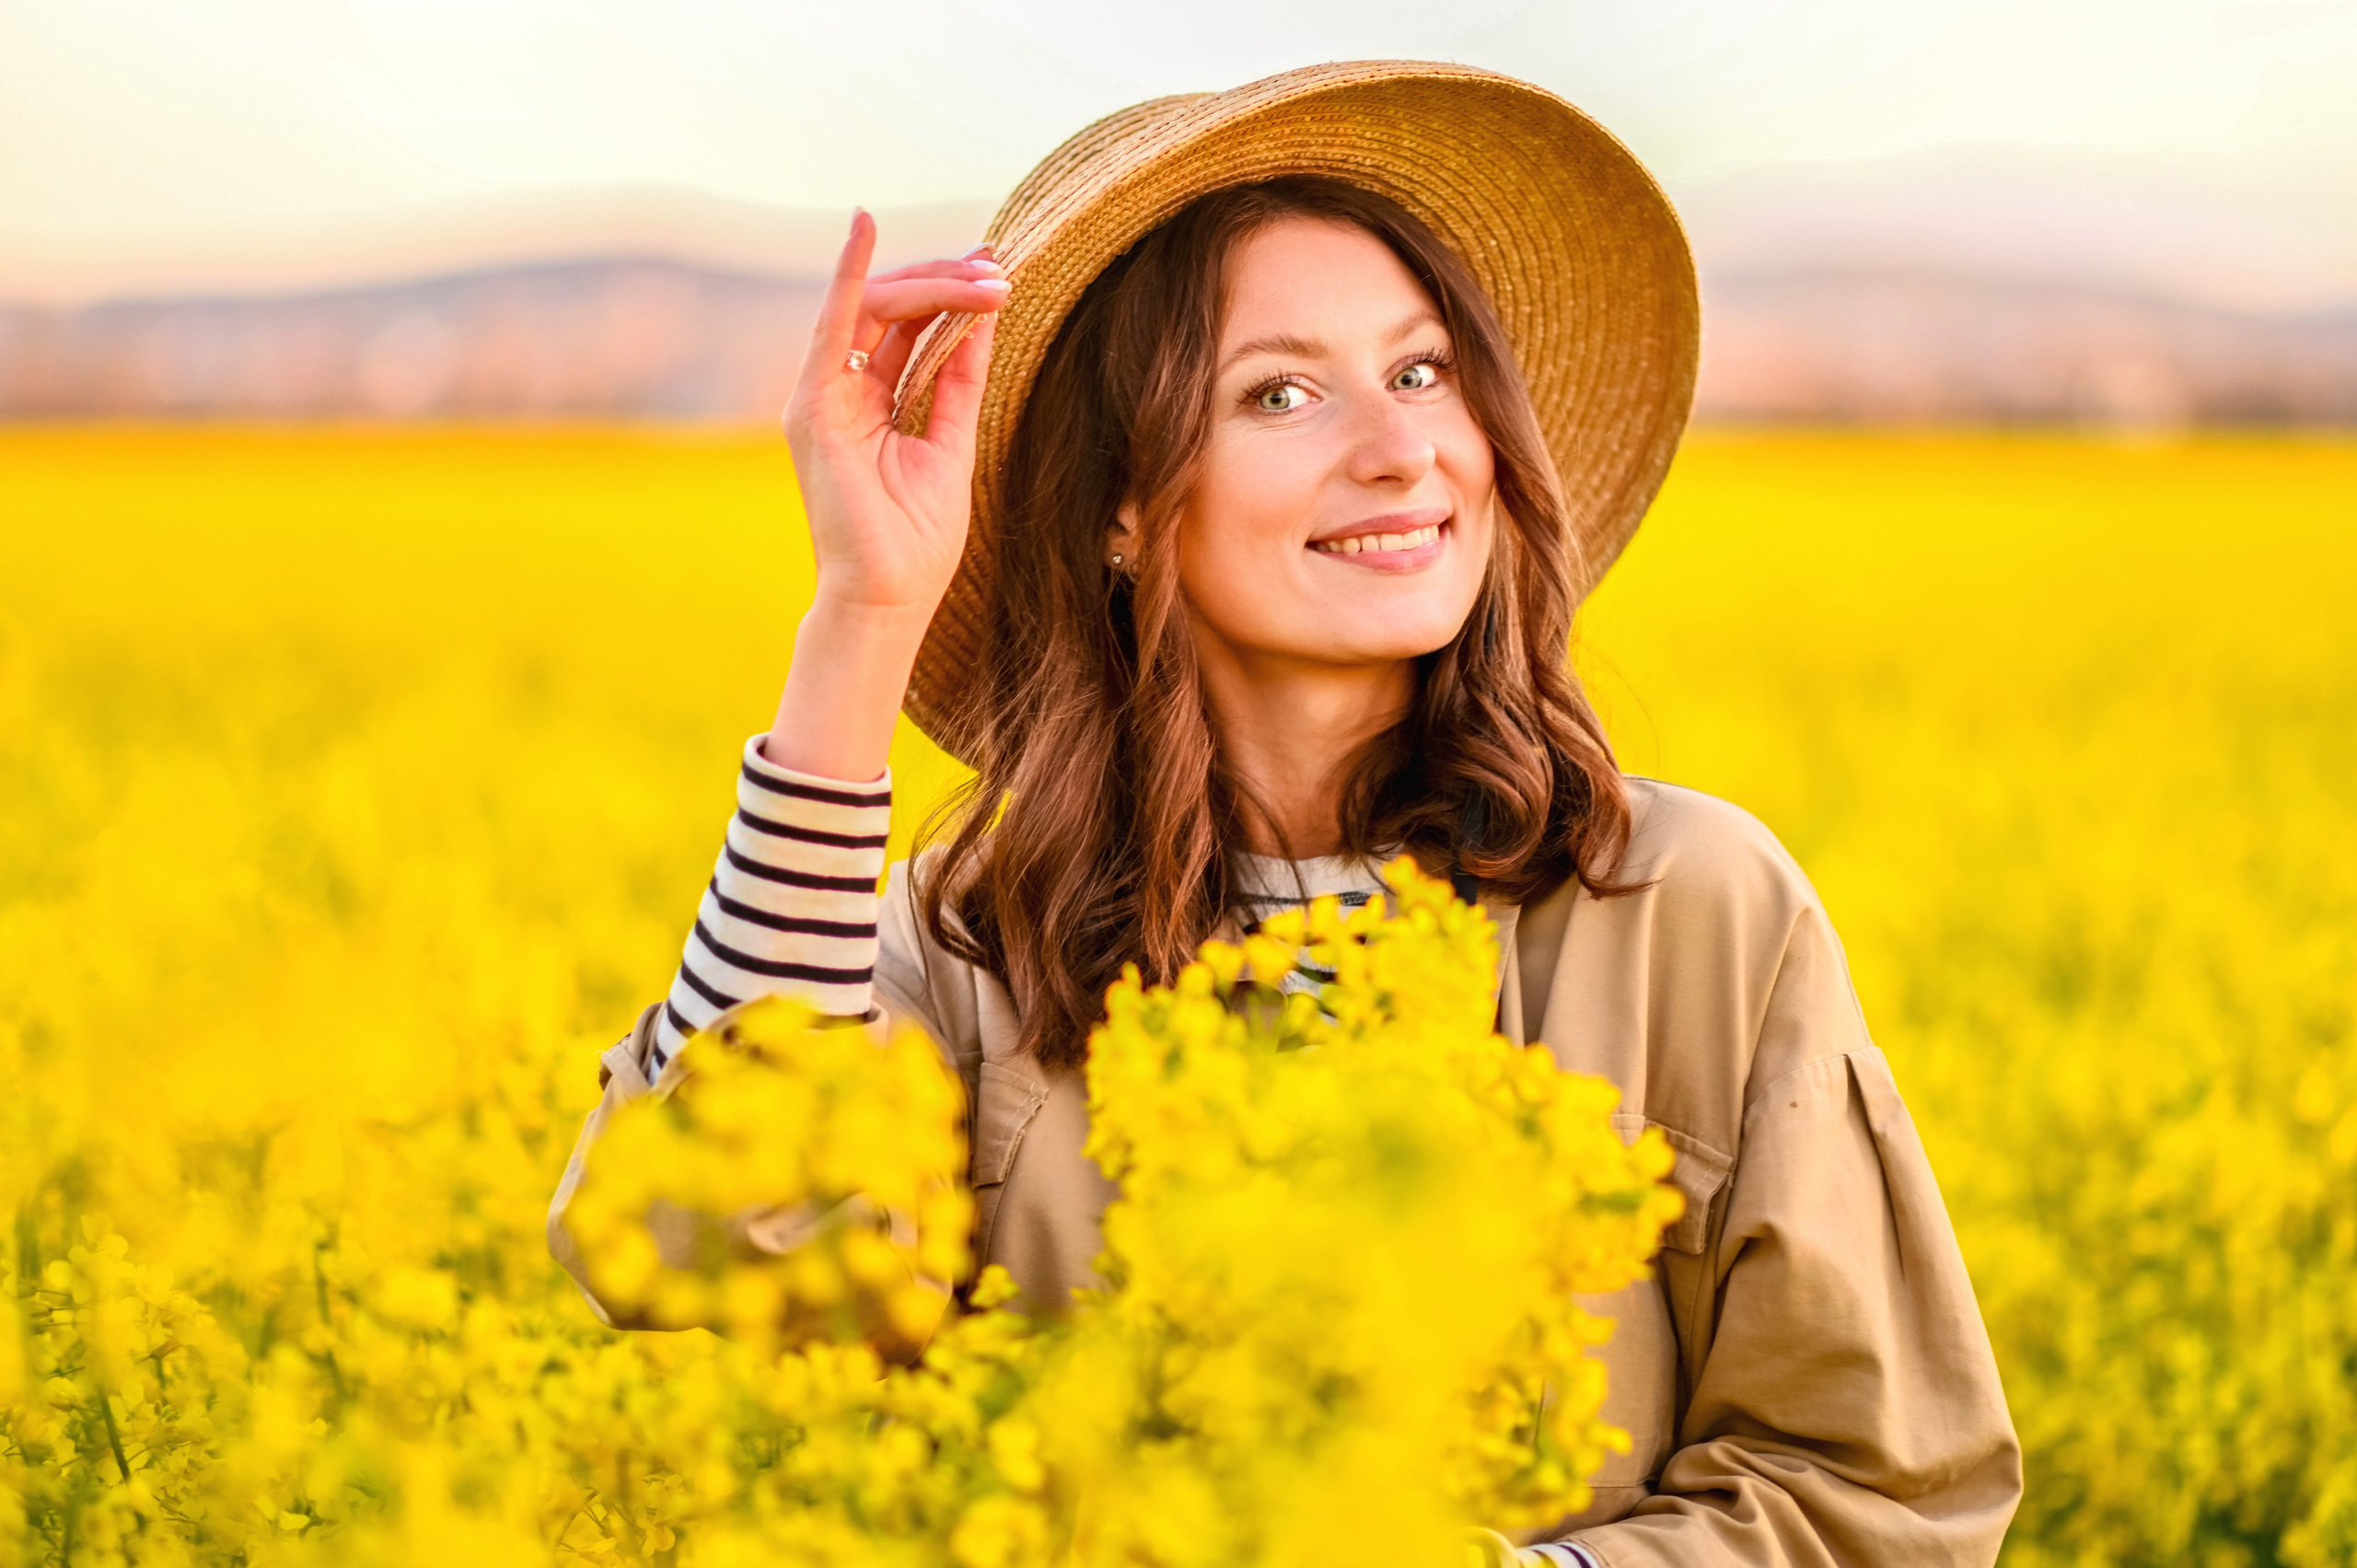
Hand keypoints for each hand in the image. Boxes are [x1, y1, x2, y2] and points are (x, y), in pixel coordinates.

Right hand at [781, 211, 1007, 619]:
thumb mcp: (950, 444)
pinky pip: (832, 324)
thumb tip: (981, 320)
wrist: (887, 599)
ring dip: (933, 283)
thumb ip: (957, 382)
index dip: (949, 295)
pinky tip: (862, 225)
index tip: (998, 274)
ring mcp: (821, 396)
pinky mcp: (813, 407)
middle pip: (891, 309)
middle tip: (1001, 274)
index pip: (905, 328)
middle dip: (949, 283)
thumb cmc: (915, 541)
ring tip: (988, 279)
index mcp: (868, 404)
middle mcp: (839, 392)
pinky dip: (848, 273)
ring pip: (874, 308)